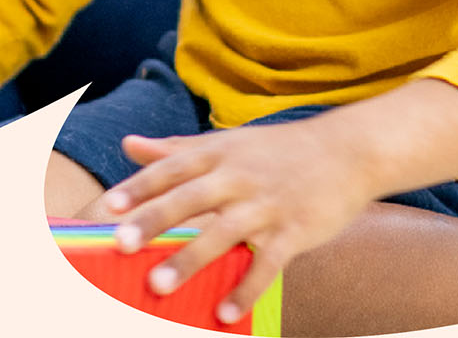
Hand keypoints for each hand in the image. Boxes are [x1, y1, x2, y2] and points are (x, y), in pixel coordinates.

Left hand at [101, 118, 377, 325]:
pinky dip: (246, 289)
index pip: (174, 167)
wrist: (347, 151)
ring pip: (223, 233)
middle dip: (155, 220)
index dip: (141, 185)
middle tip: (120, 244)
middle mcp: (239, 175)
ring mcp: (267, 204)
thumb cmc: (277, 150)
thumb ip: (176, 148)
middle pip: (191, 198)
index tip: (110, 206)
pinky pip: (266, 264)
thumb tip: (128, 145)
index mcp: (220, 152)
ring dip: (190, 260)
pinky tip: (223, 315)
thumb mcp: (226, 142)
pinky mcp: (295, 230)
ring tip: (158, 287)